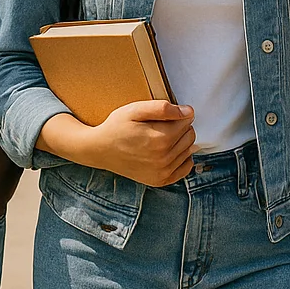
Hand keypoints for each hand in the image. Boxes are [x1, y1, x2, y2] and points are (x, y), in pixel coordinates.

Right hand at [73, 100, 196, 186]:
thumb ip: (162, 108)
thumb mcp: (135, 109)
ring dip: (180, 142)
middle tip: (160, 126)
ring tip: (160, 138)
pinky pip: (185, 168)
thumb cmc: (117, 127)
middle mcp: (163, 158)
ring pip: (189, 150)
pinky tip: (168, 151)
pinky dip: (182, 158)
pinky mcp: (160, 181)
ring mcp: (162, 172)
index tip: (163, 116)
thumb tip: (188, 112)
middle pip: (190, 135)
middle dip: (180, 128)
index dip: (177, 114)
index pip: (187, 121)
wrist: (99, 150)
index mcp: (160, 139)